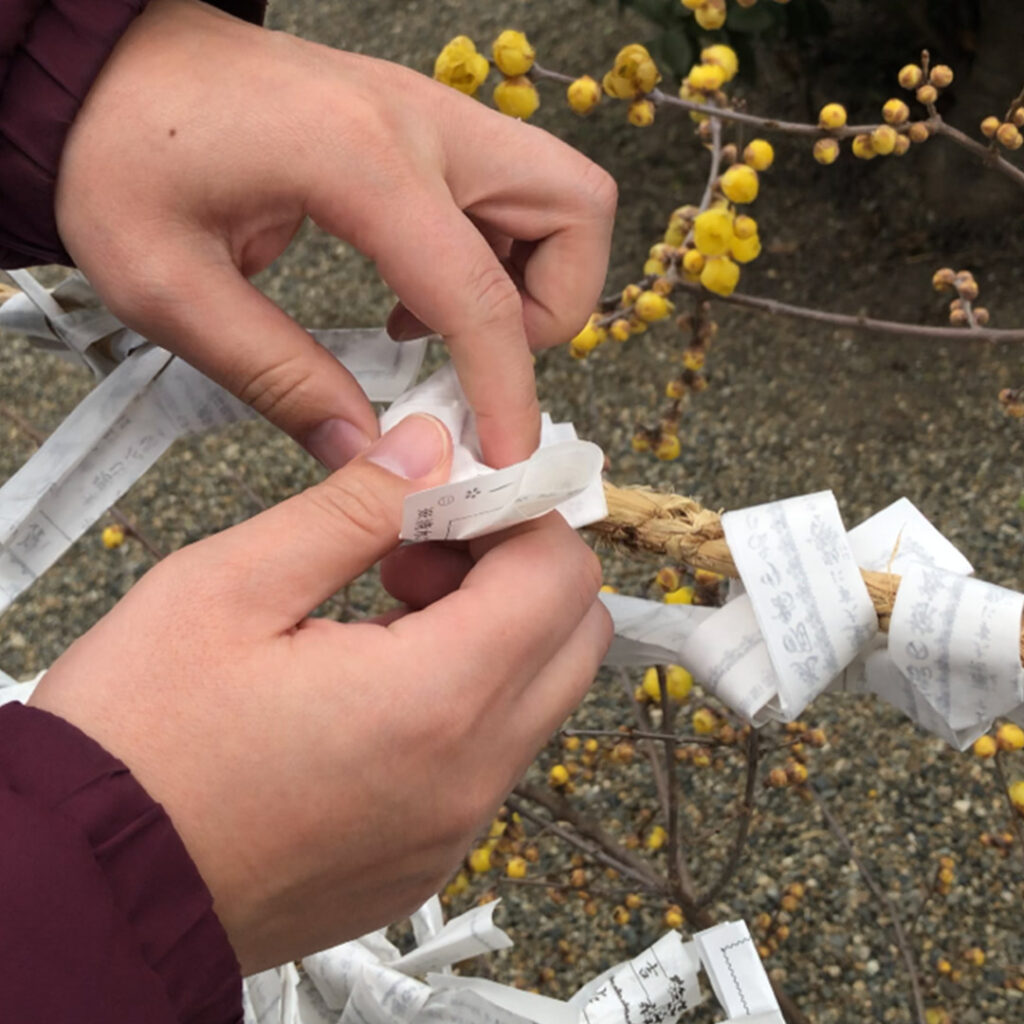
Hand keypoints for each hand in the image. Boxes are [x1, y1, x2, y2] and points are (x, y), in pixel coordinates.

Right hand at [28, 414, 610, 972]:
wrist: (86, 891)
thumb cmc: (135, 744)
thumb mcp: (230, 587)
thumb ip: (353, 507)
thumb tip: (431, 449)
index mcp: (434, 702)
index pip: (557, 574)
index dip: (515, 509)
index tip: (454, 488)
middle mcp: (468, 778)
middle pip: (574, 634)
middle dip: (516, 566)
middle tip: (417, 547)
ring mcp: (454, 827)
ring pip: (540, 693)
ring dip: (492, 628)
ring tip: (381, 607)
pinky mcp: (427, 853)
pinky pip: (492, 753)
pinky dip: (465, 694)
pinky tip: (371, 676)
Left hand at [55, 0, 616, 467]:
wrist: (103, 66)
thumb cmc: (116, 154)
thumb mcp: (169, 287)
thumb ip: (278, 378)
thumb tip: (362, 454)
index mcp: (359, 161)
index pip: (481, 292)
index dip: (507, 389)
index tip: (504, 456)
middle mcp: (421, 122)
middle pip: (577, 208)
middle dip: (559, 308)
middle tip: (489, 362)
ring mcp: (429, 114)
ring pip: (559, 195)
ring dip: (536, 280)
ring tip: (446, 332)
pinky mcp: (420, 125)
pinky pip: (510, 192)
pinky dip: (496, 258)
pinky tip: (418, 298)